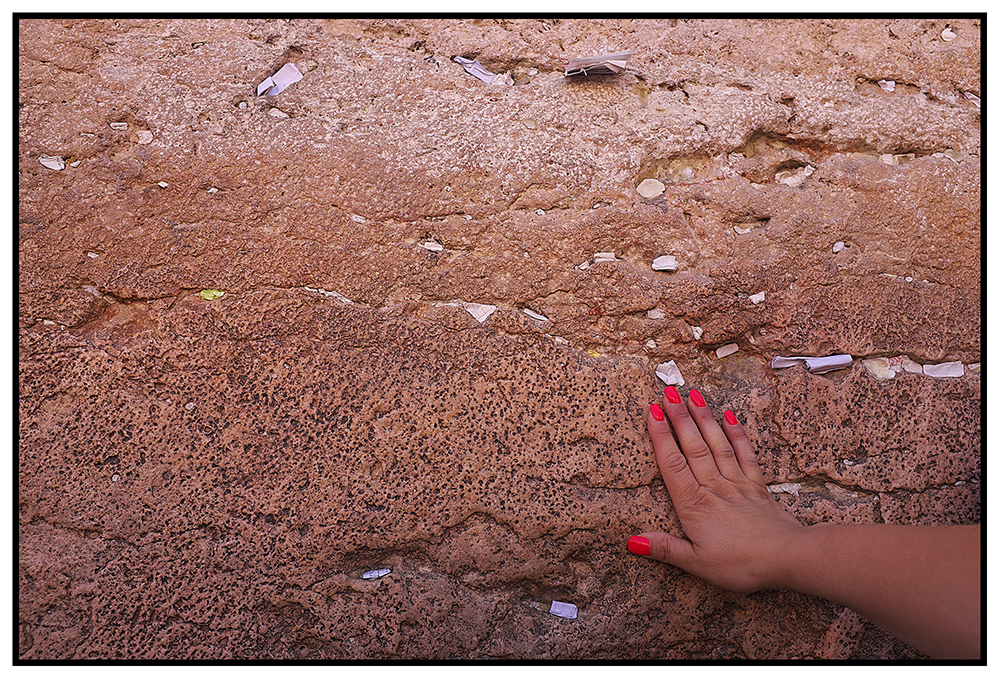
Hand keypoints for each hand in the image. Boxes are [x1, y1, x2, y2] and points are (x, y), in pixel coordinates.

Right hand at [629, 386, 804, 592]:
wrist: (787, 557)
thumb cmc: (741, 564)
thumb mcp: (697, 563)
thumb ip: (665, 548)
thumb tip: (632, 541)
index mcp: (694, 505)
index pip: (672, 464)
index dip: (660, 436)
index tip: (652, 411)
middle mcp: (713, 486)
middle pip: (693, 446)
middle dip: (679, 418)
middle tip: (668, 392)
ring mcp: (736, 483)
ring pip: (716, 444)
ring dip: (703, 418)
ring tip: (693, 395)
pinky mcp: (756, 485)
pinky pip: (744, 454)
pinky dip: (736, 434)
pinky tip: (729, 416)